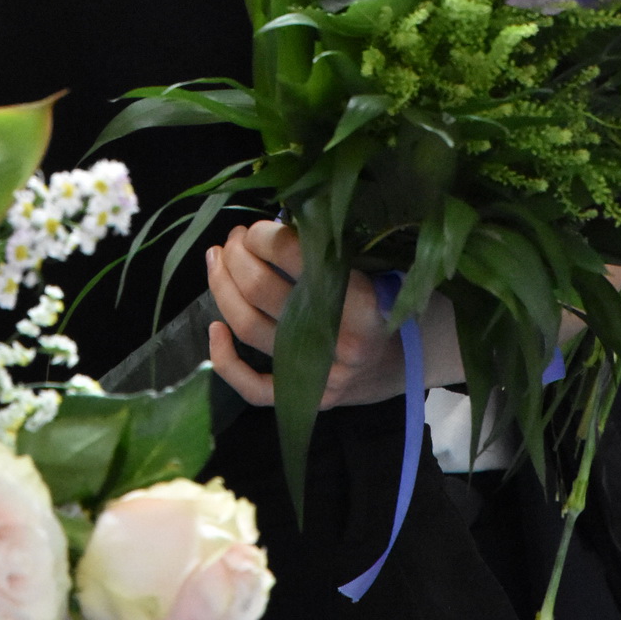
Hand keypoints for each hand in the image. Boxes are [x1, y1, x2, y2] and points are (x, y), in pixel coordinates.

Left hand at [207, 221, 444, 409]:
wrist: (406, 360)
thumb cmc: (387, 301)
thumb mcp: (375, 266)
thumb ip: (332, 248)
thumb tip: (275, 220)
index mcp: (363, 302)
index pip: (299, 260)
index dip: (266, 237)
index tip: (256, 227)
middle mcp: (340, 341)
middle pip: (263, 292)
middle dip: (237, 257)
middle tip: (233, 239)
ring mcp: (320, 375)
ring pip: (249, 328)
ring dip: (222, 289)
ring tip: (216, 260)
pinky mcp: (305, 399)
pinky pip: (253, 387)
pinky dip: (225, 360)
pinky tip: (214, 328)